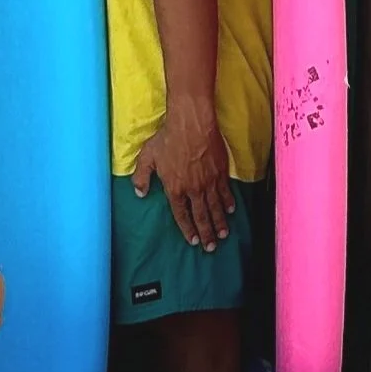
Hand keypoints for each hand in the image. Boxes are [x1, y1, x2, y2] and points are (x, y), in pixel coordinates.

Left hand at [132, 101, 236, 251]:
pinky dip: (228, 203)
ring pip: (215, 208)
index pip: (181, 214)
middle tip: (211, 247)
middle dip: (206, 234)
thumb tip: (139, 193)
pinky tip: (231, 210)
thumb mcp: (147, 157)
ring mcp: (209, 182)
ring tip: (223, 235)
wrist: (192, 123)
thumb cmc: (168, 138)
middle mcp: (193, 190)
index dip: (187, 229)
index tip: (192, 241)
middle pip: (201, 216)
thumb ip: (141, 177)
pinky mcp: (220, 172)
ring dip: (219, 223)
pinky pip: (225, 192)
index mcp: (174, 189)